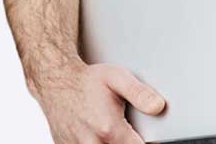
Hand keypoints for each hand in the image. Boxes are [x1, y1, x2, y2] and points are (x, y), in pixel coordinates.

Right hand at [34, 58, 164, 143]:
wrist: (57, 83)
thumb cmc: (88, 81)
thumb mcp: (118, 78)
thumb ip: (140, 94)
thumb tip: (158, 107)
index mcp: (109, 130)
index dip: (148, 142)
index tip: (152, 136)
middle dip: (129, 141)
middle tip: (131, 130)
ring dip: (113, 142)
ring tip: (113, 129)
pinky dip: (99, 143)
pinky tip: (100, 133)